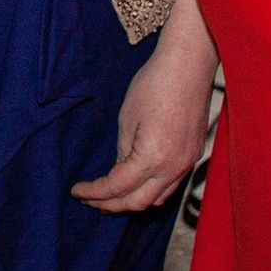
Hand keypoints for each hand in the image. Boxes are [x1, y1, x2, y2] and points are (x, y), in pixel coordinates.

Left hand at [71, 41, 213, 212]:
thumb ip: (122, 151)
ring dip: (132, 202)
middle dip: (111, 205)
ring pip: (158, 199)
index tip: (77, 191)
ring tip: (110, 198)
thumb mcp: (127, 118)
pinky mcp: (193, 156)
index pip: (117, 188)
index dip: (94, 193)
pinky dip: (151, 191)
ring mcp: (187, 163)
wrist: (189, 65)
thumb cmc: (154, 84)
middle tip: (90, 200)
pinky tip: (137, 184)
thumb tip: (119, 171)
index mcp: (152, 158)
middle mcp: (173, 168)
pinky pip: (171, 185)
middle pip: (138, 203)